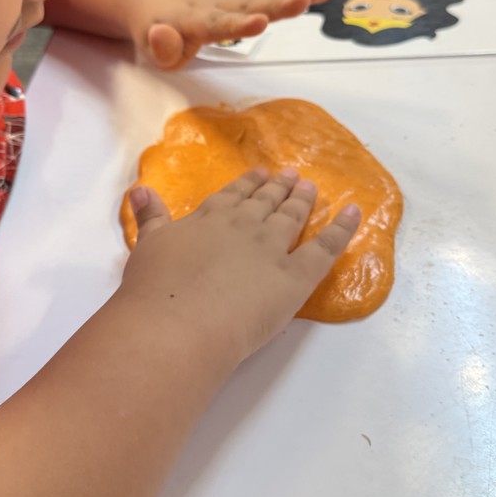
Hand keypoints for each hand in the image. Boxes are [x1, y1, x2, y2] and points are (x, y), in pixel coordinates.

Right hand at [120, 168, 360, 363]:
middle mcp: (244, 225)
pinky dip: (343, 229)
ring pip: (293, 217)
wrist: (180, 322)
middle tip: (293, 176)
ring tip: (312, 188)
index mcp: (210, 217)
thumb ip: (151, 218)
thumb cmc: (156, 290)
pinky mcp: (297, 276)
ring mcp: (273, 248)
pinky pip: (326, 248)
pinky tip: (355, 213)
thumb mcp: (148, 245)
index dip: (249, 184)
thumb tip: (141, 191)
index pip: (234, 194)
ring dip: (304, 201)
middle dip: (280, 188)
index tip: (260, 173)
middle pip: (267, 202)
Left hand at [139, 0, 334, 69]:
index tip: (259, 23)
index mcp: (193, 21)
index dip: (237, 25)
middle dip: (277, 5)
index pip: (216, 25)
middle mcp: (216, 6)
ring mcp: (230, 2)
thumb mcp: (149, 51)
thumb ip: (160, 48)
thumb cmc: (153, 32)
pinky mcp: (241, 2)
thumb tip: (162, 34)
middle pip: (250, 6)